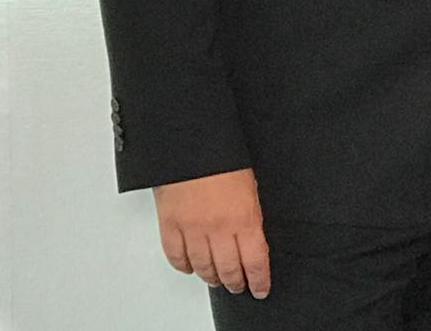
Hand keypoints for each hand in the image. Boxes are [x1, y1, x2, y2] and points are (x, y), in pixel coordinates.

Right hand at [153, 167, 270, 298]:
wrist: (191, 142)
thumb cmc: (223, 156)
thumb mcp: (250, 185)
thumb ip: (250, 215)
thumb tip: (253, 236)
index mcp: (244, 218)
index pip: (255, 261)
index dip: (259, 280)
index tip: (261, 288)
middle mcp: (218, 229)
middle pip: (228, 269)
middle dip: (236, 282)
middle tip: (239, 286)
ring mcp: (192, 230)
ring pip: (202, 267)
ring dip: (211, 277)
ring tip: (217, 280)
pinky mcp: (170, 226)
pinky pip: (176, 256)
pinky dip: (184, 266)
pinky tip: (190, 266)